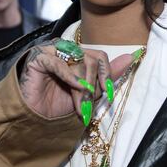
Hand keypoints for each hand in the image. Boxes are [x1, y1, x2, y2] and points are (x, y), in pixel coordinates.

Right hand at [18, 40, 135, 123]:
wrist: (35, 117)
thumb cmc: (58, 104)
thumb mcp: (88, 92)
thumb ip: (106, 76)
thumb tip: (131, 57)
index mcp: (76, 55)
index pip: (100, 56)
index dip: (106, 75)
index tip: (107, 94)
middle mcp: (64, 50)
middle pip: (91, 59)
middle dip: (92, 85)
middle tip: (87, 105)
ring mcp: (51, 51)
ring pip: (78, 60)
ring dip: (82, 86)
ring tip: (77, 104)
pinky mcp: (38, 57)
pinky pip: (59, 62)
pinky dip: (70, 77)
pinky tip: (74, 88)